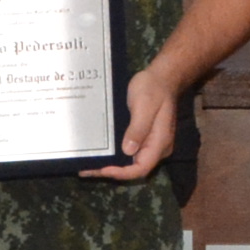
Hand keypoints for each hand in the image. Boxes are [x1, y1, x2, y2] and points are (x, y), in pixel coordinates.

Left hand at [83, 65, 181, 181]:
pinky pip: (129, 151)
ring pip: (131, 161)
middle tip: (87, 169)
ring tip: (89, 164)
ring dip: (111, 164)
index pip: (141, 168)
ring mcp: (150, 143)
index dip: (121, 173)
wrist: (162, 77)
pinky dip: (115, 154)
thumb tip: (128, 150)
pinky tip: (100, 150)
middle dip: (111, 171)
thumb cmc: (153, 88)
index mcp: (160, 143)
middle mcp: (156, 148)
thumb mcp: (144, 105)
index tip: (102, 169)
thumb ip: (138, 128)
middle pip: (135, 169)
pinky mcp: (144, 137)